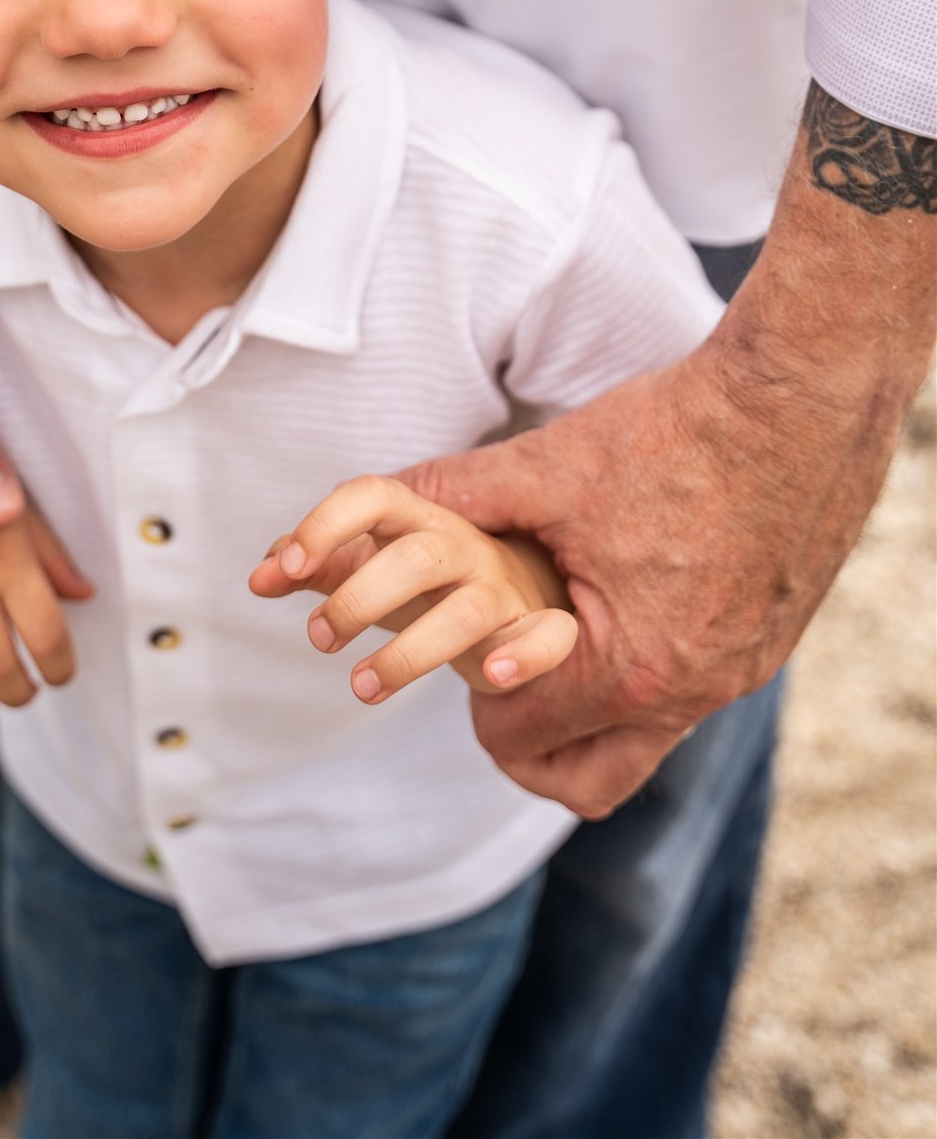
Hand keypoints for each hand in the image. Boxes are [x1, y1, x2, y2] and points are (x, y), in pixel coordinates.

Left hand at [249, 474, 575, 701]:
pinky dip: (526, 656)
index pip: (373, 495)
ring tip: (360, 687)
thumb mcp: (365, 564)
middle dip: (360, 598)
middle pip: (415, 556)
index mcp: (413, 518)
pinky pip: (550, 637)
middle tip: (317, 640)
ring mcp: (501, 587)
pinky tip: (493, 677)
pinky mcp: (537, 629)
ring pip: (465, 610)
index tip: (288, 568)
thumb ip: (312, 565)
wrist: (513, 594)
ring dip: (409, 654)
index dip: (327, 523)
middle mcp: (460, 545)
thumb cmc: (423, 580)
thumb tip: (257, 577)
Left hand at [400, 99, 935, 819]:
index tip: (451, 665)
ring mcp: (743, 672)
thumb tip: (372, 499)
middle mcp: (694, 693)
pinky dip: (649, 671)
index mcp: (628, 667)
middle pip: (586, 783)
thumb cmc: (675, 429)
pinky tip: (625, 605)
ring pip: (647, 740)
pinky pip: (697, 692)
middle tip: (496, 684)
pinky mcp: (774, 640)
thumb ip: (453, 496)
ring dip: (590, 709)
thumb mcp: (549, 465)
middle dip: (527, 746)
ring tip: (554, 643)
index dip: (467, 702)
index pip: (519, 740)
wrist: (803, 392)